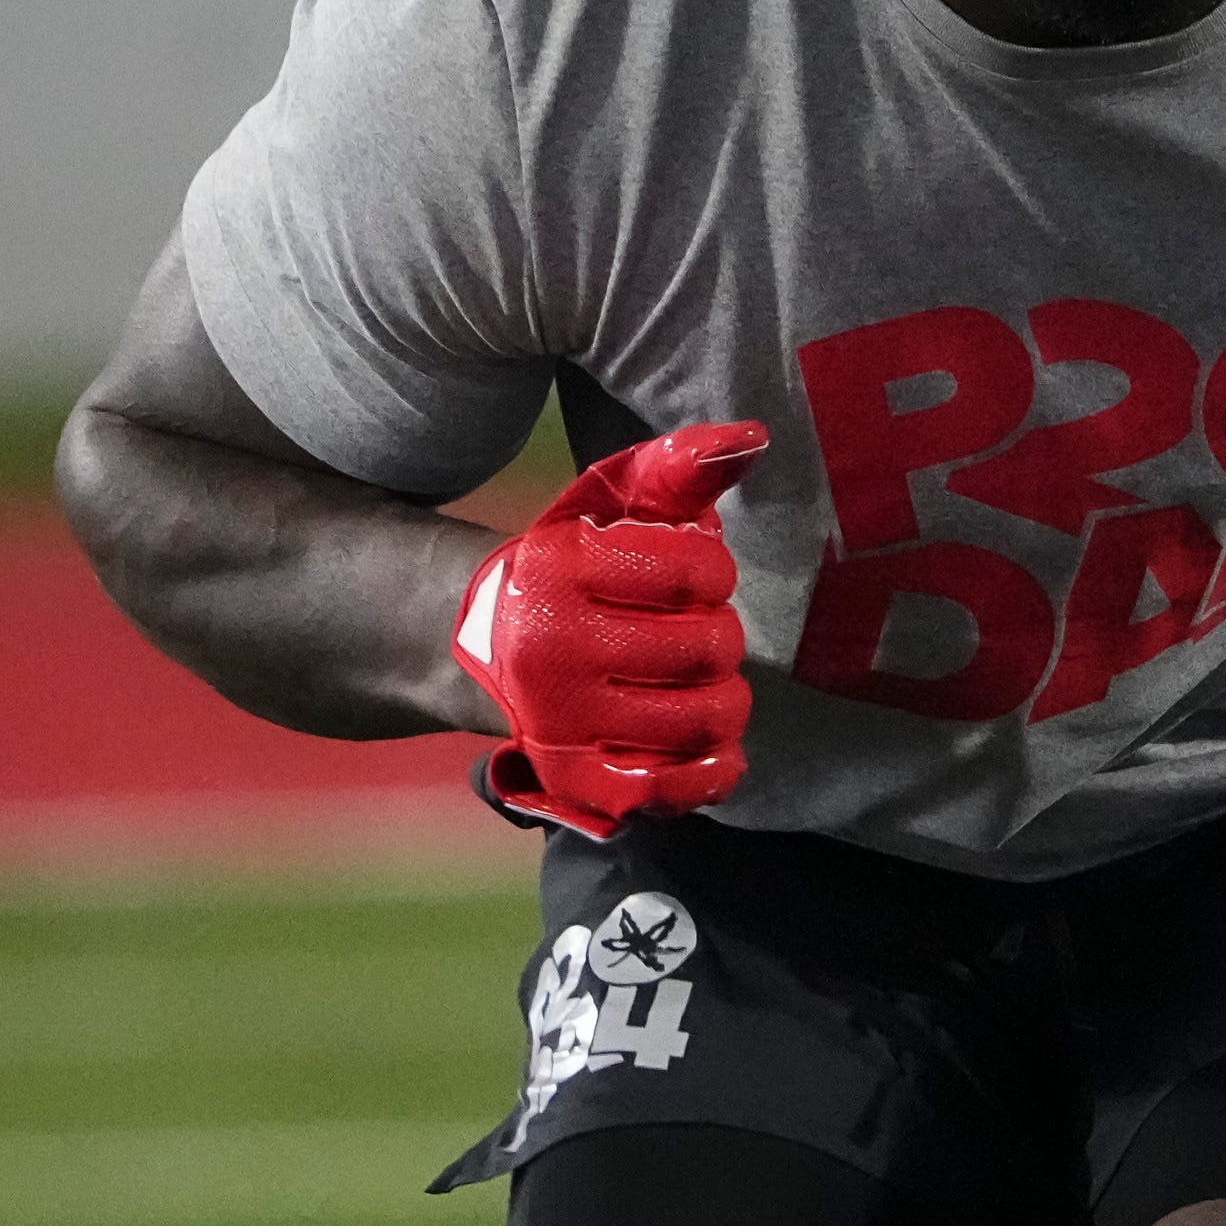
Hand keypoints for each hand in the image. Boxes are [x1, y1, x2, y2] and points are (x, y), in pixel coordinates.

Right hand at [450, 422, 769, 838]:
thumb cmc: (566, 568)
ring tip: (699, 681)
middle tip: (693, 630)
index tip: (691, 575)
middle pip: (709, 647)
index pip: (697, 571)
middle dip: (719, 633)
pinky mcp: (575, 779)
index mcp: (557, 571)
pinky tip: (712, 745)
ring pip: (703, 717)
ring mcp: (562, 724)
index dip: (714, 570)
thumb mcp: (605, 505)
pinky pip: (671, 788)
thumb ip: (677, 469)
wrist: (474, 645)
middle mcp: (552, 651)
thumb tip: (752, 437)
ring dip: (723, 697)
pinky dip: (709, 770)